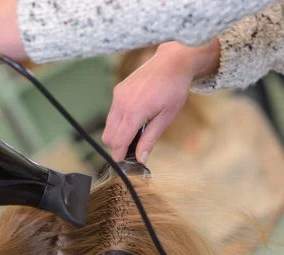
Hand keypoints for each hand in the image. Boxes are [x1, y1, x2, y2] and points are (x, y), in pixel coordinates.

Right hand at [102, 40, 219, 162]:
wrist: (172, 61)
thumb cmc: (174, 89)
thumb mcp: (166, 117)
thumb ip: (150, 139)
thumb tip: (140, 159)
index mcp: (134, 112)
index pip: (118, 142)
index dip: (119, 156)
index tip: (125, 163)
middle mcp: (121, 103)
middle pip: (108, 136)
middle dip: (117, 146)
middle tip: (134, 149)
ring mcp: (118, 95)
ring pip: (109, 125)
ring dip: (118, 134)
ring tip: (138, 132)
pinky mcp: (118, 90)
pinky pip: (113, 113)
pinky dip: (120, 122)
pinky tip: (136, 118)